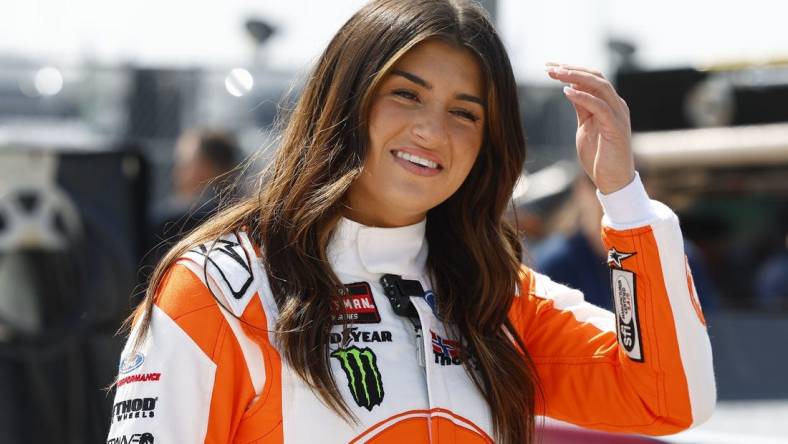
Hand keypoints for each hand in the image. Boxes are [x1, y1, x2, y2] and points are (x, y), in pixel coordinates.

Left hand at [546, 63, 634, 193]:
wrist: (613, 180)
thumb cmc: (599, 155)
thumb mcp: (585, 126)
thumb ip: (582, 108)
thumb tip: (570, 89)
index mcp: (609, 104)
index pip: (591, 78)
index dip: (571, 70)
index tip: (549, 67)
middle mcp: (616, 105)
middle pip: (595, 77)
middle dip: (571, 69)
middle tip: (549, 66)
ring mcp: (618, 115)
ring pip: (599, 86)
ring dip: (576, 77)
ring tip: (556, 74)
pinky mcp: (616, 127)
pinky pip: (600, 106)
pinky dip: (583, 97)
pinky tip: (567, 92)